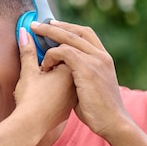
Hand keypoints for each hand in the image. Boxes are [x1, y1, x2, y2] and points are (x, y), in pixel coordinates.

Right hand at [13, 27, 75, 140]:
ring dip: (59, 62)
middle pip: (72, 55)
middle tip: (41, 38)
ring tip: (43, 59)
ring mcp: (78, 91)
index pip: (66, 46)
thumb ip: (27, 51)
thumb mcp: (29, 73)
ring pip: (71, 70)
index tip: (35, 33)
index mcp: (76, 66)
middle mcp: (82, 78)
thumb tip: (23, 32)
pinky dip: (59, 76)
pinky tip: (46, 77)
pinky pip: (68, 83)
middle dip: (56, 47)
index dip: (48, 39)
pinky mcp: (71, 102)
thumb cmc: (32, 100)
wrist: (33, 128)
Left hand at [31, 20, 127, 137]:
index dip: (68, 28)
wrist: (112, 121)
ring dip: (49, 36)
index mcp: (103, 58)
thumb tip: (64, 73)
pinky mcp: (87, 69)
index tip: (52, 25)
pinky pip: (65, 52)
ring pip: (69, 39)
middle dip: (54, 26)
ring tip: (34, 35)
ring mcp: (96, 61)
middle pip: (76, 32)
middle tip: (36, 24)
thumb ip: (79, 76)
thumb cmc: (98, 110)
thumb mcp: (89, 87)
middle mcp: (101, 56)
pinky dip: (52, 55)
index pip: (85, 34)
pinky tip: (44, 65)